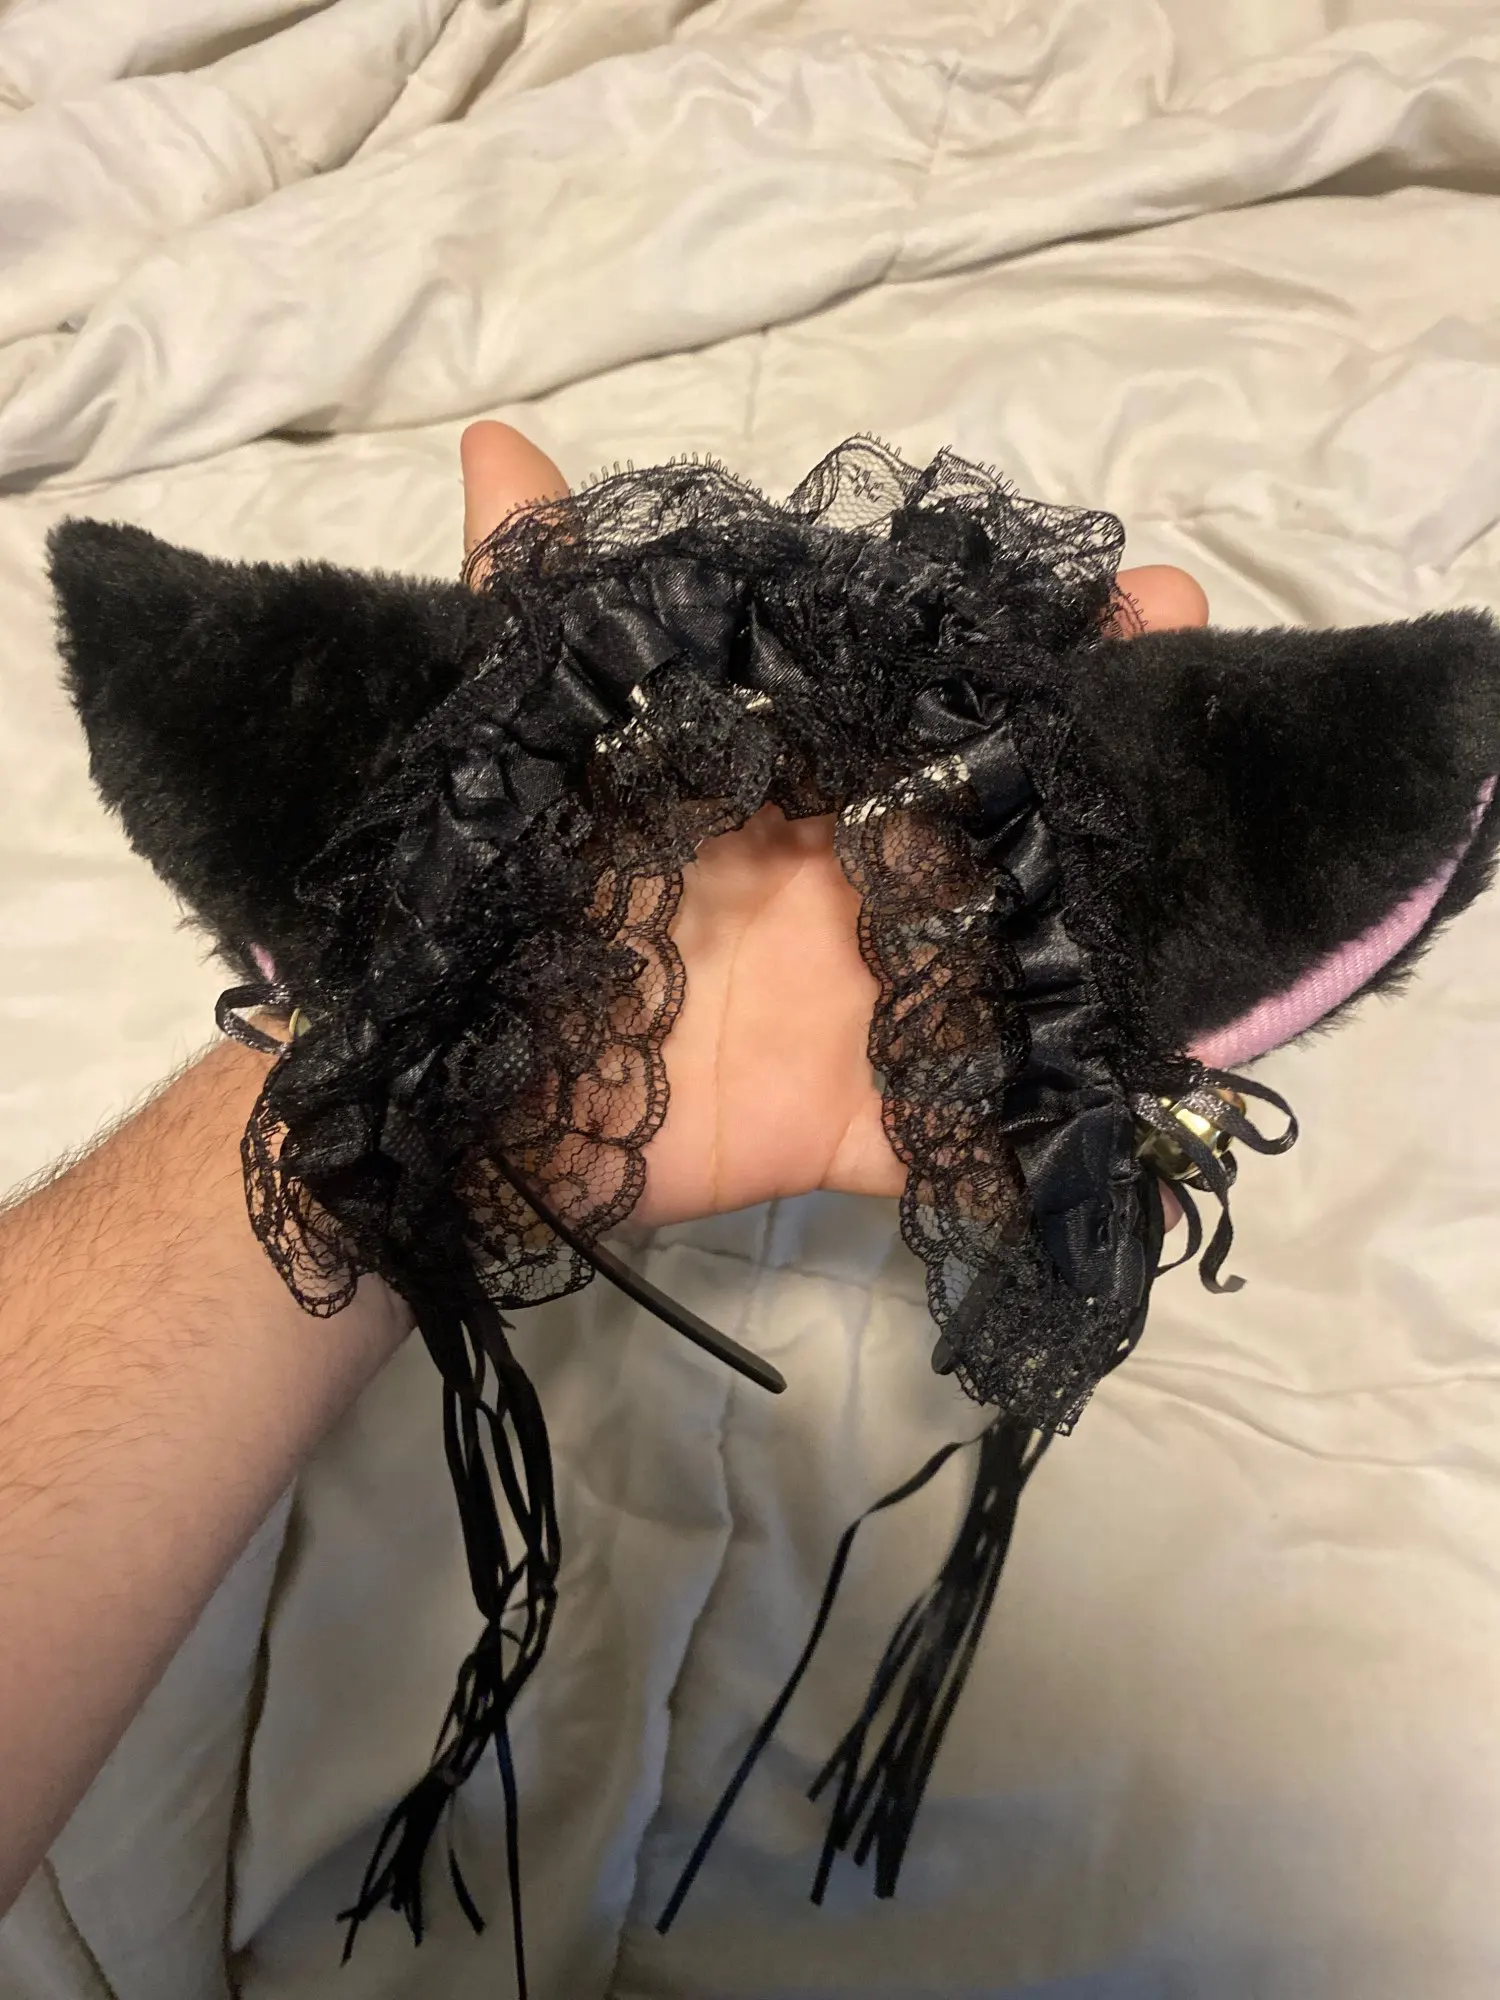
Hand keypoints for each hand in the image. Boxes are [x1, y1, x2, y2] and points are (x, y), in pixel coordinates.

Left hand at [460, 423, 1208, 1229]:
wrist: (457, 1070)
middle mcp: (867, 883)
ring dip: (1128, 956)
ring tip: (1234, 923)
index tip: (1150, 598)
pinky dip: (1050, 1164)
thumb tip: (491, 440)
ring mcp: (877, 1007)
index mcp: (807, 784)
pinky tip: (1160, 1178)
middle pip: (1023, 826)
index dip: (1053, 650)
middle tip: (1212, 730)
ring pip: (1030, 973)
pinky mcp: (860, 1123)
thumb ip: (533, 602)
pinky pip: (971, 1151)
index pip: (951, 700)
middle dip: (1125, 778)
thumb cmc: (507, 887)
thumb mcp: (523, 734)